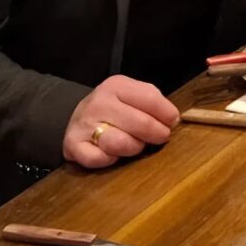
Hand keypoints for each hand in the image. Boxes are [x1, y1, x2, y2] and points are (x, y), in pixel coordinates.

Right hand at [63, 75, 178, 168]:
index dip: (167, 114)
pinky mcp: (73, 145)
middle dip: (156, 135)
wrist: (78, 119)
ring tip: (134, 144)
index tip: (172, 122)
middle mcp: (99, 102)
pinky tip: (111, 154)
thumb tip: (172, 120)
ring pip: (121, 143)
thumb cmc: (115, 110)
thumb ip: (153, 103)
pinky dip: (110, 160)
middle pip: (141, 123)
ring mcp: (84, 124)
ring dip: (134, 148)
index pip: (151, 98)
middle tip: (159, 137)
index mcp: (117, 85)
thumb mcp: (133, 96)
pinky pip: (100, 159)